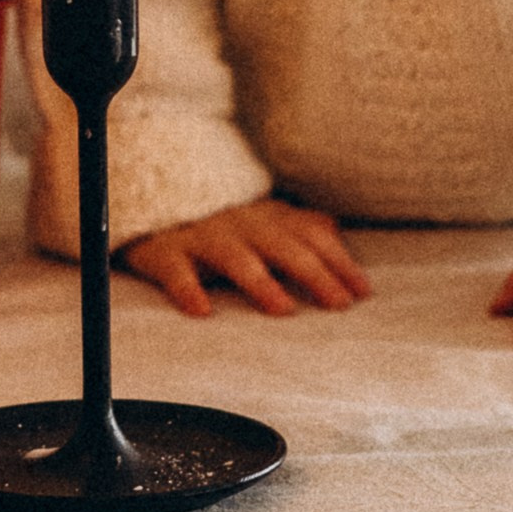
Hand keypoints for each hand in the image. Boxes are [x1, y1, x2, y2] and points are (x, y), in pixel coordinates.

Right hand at [123, 198, 371, 318]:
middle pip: (282, 246)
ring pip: (234, 257)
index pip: (310, 236)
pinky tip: (202, 310)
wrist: (149, 201)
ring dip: (260, 282)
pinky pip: (176, 271)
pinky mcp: (165, 253)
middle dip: (313, 274)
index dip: (339, 262)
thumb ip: (296, 224)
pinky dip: (187, 289)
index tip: (364, 293)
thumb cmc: (217, 220)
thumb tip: (336, 231)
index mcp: (265, 217)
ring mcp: (202, 237)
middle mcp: (239, 224)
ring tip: (283, 309)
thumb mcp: (259, 216)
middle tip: (338, 304)